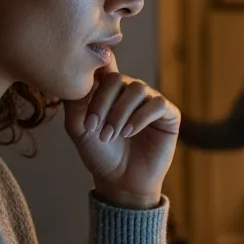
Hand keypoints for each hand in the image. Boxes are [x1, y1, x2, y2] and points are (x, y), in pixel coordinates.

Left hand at [64, 61, 180, 209]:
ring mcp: (151, 101)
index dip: (97, 63)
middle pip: (117, 78)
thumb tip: (76, 78)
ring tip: (111, 135)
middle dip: (102, 102)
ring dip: (120, 113)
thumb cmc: (100, 154)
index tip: (84, 72)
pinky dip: (141, 118)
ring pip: (138, 89)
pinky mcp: (169, 115)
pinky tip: (129, 133)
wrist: (121, 181)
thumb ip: (74, 103)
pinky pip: (157, 104)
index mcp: (109, 90)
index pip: (104, 65)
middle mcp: (131, 91)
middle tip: (93, 128)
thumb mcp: (78, 128)